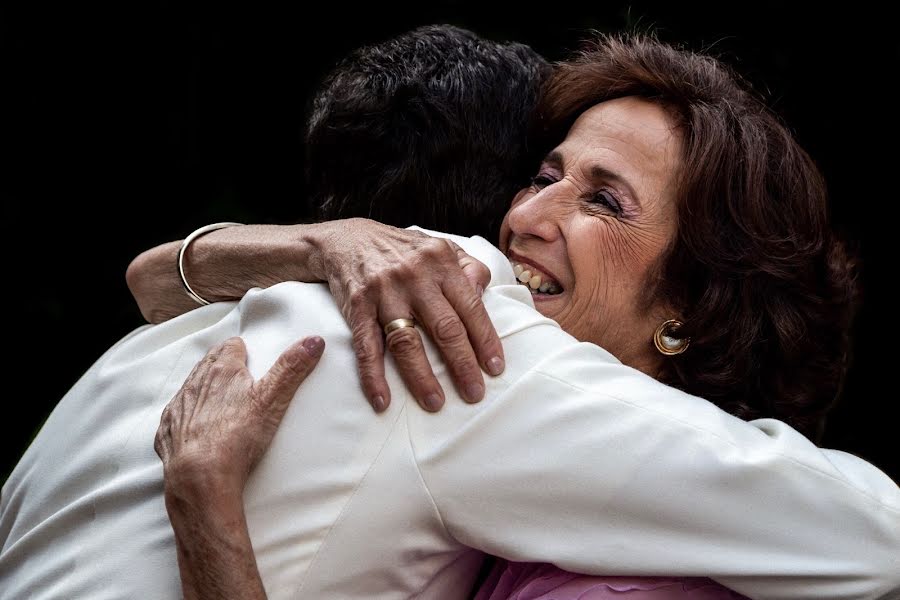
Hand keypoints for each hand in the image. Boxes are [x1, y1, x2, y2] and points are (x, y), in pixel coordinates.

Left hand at [155, 336, 324, 495]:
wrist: (200, 476)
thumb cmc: (236, 436)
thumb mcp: (273, 399)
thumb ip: (291, 368)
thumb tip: (313, 342)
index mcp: (222, 370)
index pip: (231, 347)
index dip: (241, 350)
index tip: (248, 354)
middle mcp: (196, 383)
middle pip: (209, 363)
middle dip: (221, 364)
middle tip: (235, 371)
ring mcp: (180, 406)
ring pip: (192, 386)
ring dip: (204, 387)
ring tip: (219, 396)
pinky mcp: (169, 430)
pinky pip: (177, 414)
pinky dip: (187, 414)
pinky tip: (198, 425)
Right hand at [316, 219, 504, 412]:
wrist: (347, 239)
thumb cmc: (402, 250)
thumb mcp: (440, 246)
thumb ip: (468, 267)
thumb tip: (483, 292)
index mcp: (441, 262)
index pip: (470, 306)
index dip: (485, 340)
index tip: (495, 368)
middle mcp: (415, 276)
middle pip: (444, 327)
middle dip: (462, 364)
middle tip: (474, 393)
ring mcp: (384, 292)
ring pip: (407, 341)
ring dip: (421, 377)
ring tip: (435, 402)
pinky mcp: (357, 306)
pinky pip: (366, 346)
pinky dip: (373, 376)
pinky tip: (382, 400)